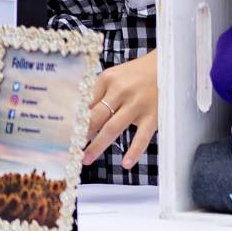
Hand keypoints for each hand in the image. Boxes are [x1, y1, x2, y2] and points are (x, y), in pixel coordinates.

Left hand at [82, 50, 157, 170]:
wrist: (168, 66)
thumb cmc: (136, 74)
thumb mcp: (115, 76)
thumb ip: (99, 93)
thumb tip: (78, 114)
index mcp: (107, 79)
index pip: (85, 103)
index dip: (74, 120)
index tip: (64, 133)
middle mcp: (120, 91)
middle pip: (95, 117)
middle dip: (81, 134)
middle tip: (70, 149)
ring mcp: (137, 104)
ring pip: (113, 128)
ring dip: (98, 146)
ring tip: (86, 159)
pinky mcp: (153, 116)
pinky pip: (142, 137)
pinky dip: (134, 152)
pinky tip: (125, 164)